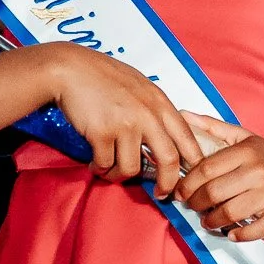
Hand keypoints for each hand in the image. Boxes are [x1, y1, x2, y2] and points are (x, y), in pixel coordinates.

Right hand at [39, 44, 205, 194]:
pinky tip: (94, 163)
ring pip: (131, 168)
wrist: (70, 69)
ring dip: (118, 175)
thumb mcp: (139, 87)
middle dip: (167, 184)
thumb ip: (154, 110)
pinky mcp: (102, 133)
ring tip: (108, 170)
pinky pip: (105, 164)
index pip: (187, 138)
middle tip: (161, 193)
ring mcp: (125, 124)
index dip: (192, 162)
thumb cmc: (103, 76)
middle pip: (168, 160)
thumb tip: (164, 139)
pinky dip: (98, 168)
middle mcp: (147, 115)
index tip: (188, 177)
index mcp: (159, 103)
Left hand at [175, 114, 263, 241]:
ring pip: (229, 213)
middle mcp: (258, 171)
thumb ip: (214, 127)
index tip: (181, 192)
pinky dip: (239, 235)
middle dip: (196, 204)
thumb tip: (184, 115)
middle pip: (214, 192)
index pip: (206, 169)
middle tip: (193, 207)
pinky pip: (254, 230)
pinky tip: (232, 233)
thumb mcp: (246, 137)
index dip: (188, 184)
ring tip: (209, 221)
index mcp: (246, 151)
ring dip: (213, 221)